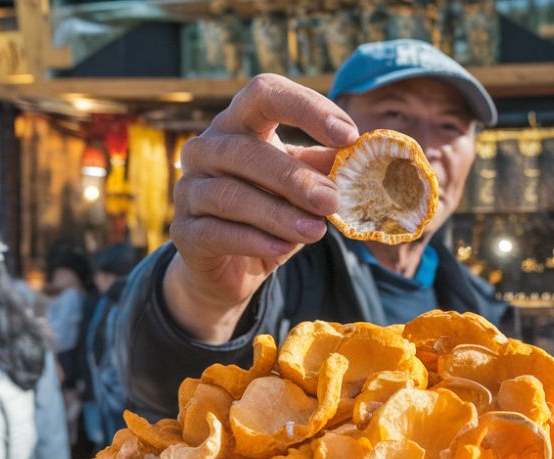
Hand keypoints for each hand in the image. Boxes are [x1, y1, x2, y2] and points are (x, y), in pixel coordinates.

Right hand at [166, 74, 359, 342]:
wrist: (231, 269)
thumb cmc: (271, 213)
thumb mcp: (303, 187)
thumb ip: (327, 168)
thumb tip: (369, 154)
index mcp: (238, 125)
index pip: (265, 94)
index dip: (307, 107)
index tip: (350, 136)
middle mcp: (206, 149)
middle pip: (246, 150)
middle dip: (295, 178)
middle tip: (333, 200)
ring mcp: (188, 190)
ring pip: (230, 194)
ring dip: (278, 214)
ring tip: (316, 231)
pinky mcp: (185, 232)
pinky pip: (217, 232)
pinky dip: (253, 241)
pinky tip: (282, 249)